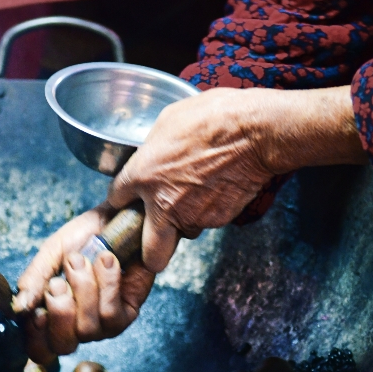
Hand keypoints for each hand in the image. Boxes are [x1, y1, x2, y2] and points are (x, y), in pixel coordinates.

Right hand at [14, 205, 155, 359]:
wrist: (117, 220)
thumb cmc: (82, 238)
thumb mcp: (52, 253)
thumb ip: (34, 279)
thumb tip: (20, 307)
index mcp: (51, 314)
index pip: (38, 346)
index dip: (35, 336)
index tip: (37, 313)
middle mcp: (76, 326)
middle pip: (62, 346)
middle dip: (59, 314)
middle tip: (59, 283)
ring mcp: (102, 325)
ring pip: (87, 329)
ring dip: (83, 289)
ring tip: (84, 260)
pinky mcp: (125, 316)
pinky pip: (111, 315)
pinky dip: (107, 285)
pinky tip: (108, 261)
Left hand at [110, 84, 364, 270]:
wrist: (255, 132)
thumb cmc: (213, 118)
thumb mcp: (168, 121)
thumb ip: (152, 148)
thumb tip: (150, 154)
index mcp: (143, 175)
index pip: (117, 200)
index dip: (123, 199)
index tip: (128, 198)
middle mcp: (163, 203)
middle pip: (151, 253)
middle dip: (151, 251)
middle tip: (156, 235)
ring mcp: (192, 216)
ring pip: (184, 233)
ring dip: (185, 221)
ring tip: (197, 193)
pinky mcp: (218, 220)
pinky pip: (207, 221)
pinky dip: (209, 210)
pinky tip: (216, 186)